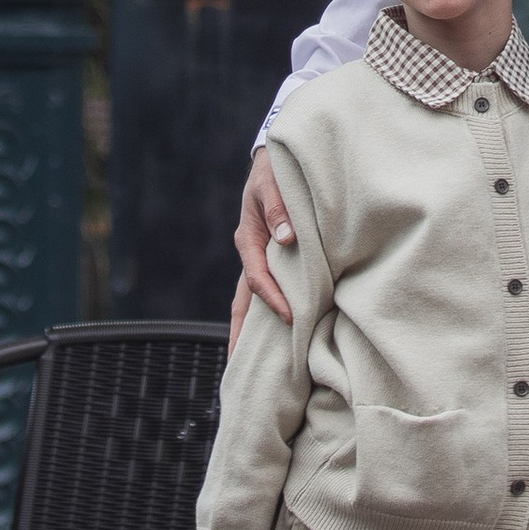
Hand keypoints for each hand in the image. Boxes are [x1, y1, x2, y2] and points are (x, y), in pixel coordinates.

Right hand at [231, 147, 295, 346]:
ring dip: (249, 330)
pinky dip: (265, 313)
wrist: (275, 160)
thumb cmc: (276, 171)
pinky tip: (272, 334)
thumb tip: (287, 238)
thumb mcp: (274, 183)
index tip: (290, 317)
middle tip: (238, 370)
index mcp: (249, 239)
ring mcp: (258, 259)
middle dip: (239, 335)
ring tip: (249, 364)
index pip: (257, 279)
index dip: (272, 299)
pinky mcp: (270, 259)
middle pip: (242, 303)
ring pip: (249, 301)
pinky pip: (264, 291)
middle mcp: (251, 254)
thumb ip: (279, 208)